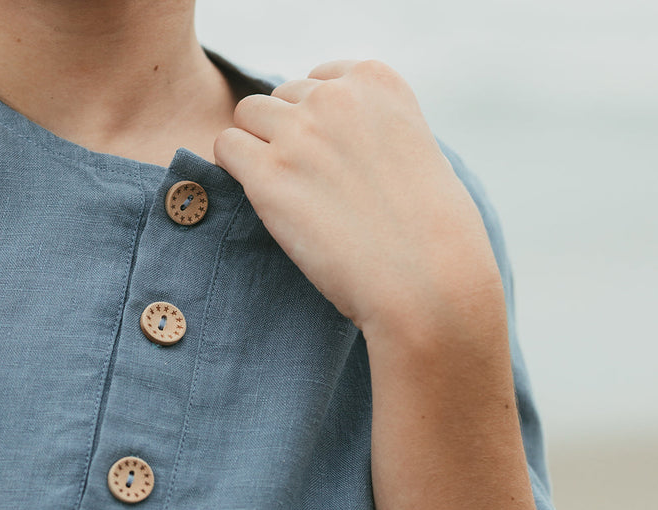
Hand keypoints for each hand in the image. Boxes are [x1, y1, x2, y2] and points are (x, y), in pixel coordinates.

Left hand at [213, 59, 503, 342]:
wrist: (425, 281)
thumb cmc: (432, 235)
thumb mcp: (417, 154)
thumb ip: (373, 132)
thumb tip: (334, 146)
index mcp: (377, 82)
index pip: (318, 80)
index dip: (317, 123)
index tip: (333, 162)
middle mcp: (335, 96)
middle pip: (281, 98)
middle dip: (287, 136)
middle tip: (310, 188)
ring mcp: (299, 133)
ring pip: (247, 116)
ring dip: (258, 150)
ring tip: (286, 196)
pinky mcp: (269, 174)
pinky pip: (226, 148)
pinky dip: (235, 169)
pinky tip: (262, 202)